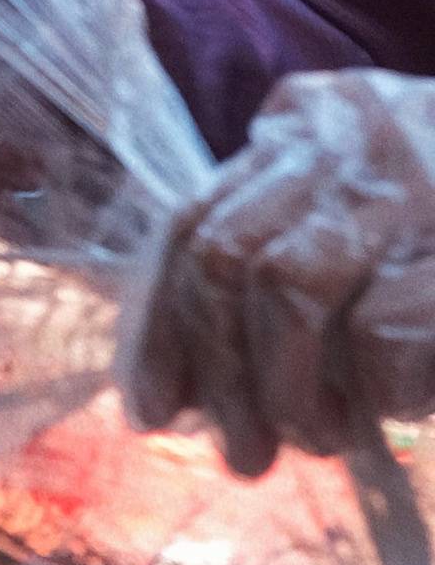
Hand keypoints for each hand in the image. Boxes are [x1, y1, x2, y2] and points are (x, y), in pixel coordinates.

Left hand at [123, 72, 434, 475]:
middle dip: (216, 364)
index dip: (165, 322)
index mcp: (314, 117)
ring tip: (316, 436)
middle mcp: (354, 133)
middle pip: (226, 249)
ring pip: (286, 284)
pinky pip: (382, 332)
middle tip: (241, 447)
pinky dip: (378, 387)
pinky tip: (402, 404)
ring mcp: (414, 182)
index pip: (199, 216)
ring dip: (285, 384)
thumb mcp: (370, 210)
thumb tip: (199, 380)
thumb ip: (290, 249)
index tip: (154, 405)